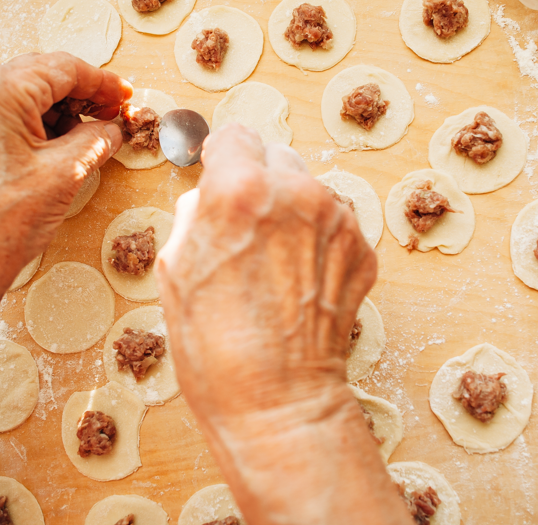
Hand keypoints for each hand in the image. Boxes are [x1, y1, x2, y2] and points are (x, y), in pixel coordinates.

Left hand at [0, 52, 131, 286]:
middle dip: (81, 94)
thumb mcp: (67, 172)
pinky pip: (6, 110)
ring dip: (60, 108)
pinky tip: (61, 142)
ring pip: (24, 92)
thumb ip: (97, 139)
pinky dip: (36, 121)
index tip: (123, 94)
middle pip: (42, 74)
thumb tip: (112, 128)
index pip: (63, 68)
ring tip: (90, 134)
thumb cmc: (0, 221)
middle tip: (112, 112)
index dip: (101, 81)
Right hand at [156, 123, 376, 423]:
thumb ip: (195, 214)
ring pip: (310, 191)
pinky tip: (299, 281)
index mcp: (241, 189)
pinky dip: (319, 242)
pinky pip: (336, 225)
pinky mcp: (362, 249)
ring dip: (293, 212)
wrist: (278, 400)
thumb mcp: (174, 269)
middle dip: (260, 184)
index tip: (221, 174)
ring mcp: (338, 221)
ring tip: (274, 264)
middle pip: (277, 159)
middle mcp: (297, 193)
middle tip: (247, 229)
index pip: (236, 136)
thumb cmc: (216, 347)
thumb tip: (208, 196)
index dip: (223, 158)